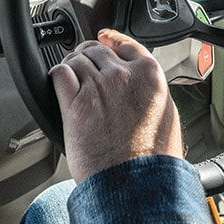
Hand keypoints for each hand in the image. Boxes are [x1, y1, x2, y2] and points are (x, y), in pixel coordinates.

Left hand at [50, 29, 182, 181]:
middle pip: (97, 50)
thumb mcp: (166, 115)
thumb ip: (151, 91)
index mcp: (149, 75)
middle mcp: (122, 76)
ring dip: (72, 65)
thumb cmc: (151, 159)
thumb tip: (141, 85)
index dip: (110, 41)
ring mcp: (96, 87)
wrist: (134, 183)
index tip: (104, 39)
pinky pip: (59, 74)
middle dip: (88, 55)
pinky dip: (56, 75)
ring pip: (76, 60)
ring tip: (71, 75)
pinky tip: (58, 81)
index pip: (125, 44)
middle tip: (83, 63)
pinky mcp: (73, 103)